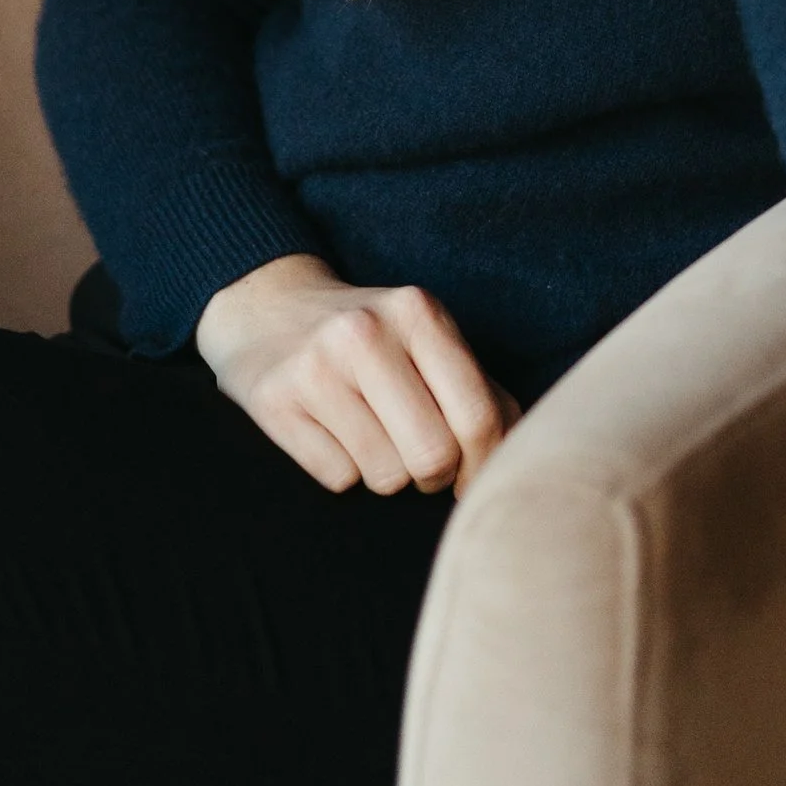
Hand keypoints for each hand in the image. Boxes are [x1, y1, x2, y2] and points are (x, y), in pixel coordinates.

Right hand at [195, 255, 517, 496]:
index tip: (472, 476)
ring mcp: (315, 367)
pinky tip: (330, 431)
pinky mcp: (273, 401)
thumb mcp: (424, 336)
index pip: (477, 416)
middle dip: (434, 477)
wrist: (266, 306)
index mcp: (417, 312)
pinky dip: (343, 470)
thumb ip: (477, 386)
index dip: (484, 463)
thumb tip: (518, 448)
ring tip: (371, 435)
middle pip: (432, 456)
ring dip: (386, 473)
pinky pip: (337, 479)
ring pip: (384, 476)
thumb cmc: (368, 335)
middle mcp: (365, 333)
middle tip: (422, 465)